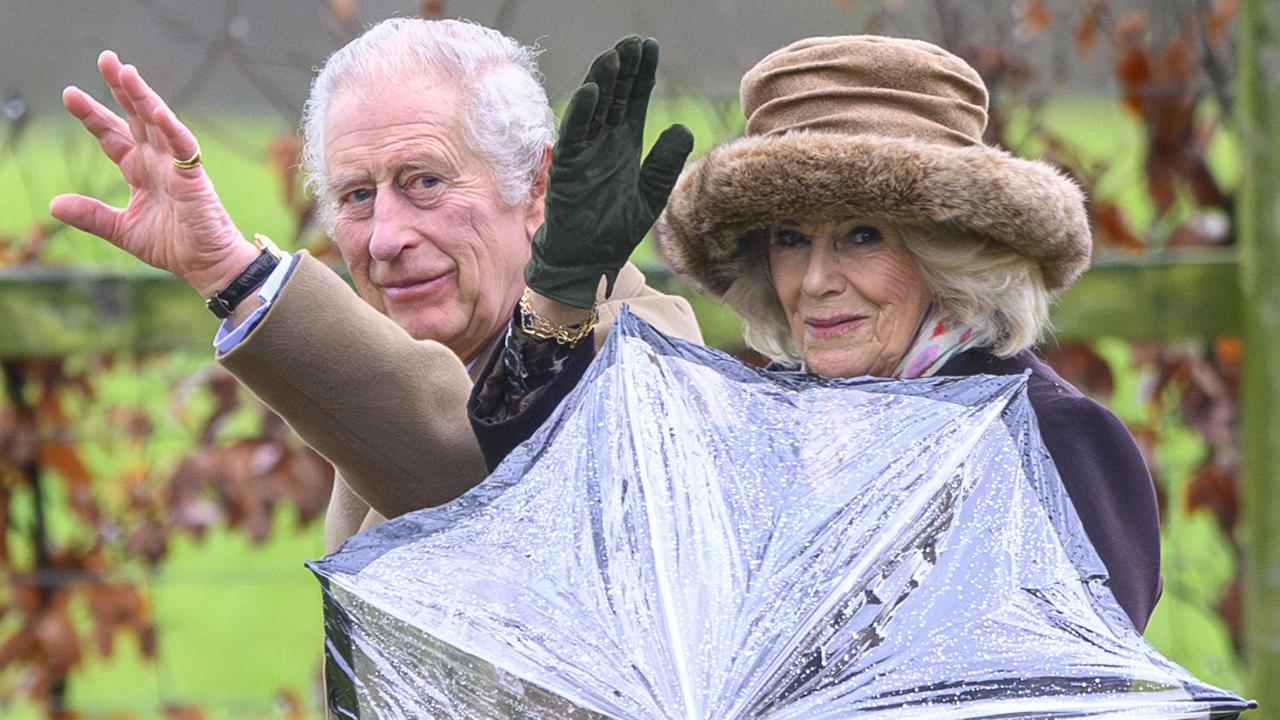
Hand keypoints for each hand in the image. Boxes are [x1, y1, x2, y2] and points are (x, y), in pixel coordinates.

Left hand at [48, 51, 258, 297]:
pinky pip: (182, 146)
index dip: (93, 116)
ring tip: (126, 72)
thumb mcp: (122, 230)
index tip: (70, 94)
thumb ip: (92, 216)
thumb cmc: (174, 246)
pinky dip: (171, 128)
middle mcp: (157, 162)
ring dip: (143, 97)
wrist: (206, 266)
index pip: (113, 136)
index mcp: (140, 171)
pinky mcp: (194, 176)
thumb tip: (53, 204)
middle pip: (135, 118)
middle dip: (120, 89)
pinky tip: (157, 110)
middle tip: (106, 59)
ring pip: (157, 123)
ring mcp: (176, 166)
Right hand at [524, 36, 694, 308]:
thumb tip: (681, 128)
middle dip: (624, 69)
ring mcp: (585, 152)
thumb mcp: (651, 196)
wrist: (589, 261)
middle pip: (615, 96)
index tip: (650, 47)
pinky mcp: (569, 168)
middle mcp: (604, 142)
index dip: (641, 74)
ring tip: (613, 56)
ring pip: (594, 109)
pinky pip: (576, 135)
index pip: (634, 100)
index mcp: (625, 145)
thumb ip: (665, 163)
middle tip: (633, 41)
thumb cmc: (615, 230)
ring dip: (603, 82)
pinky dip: (583, 113)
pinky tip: (593, 91)